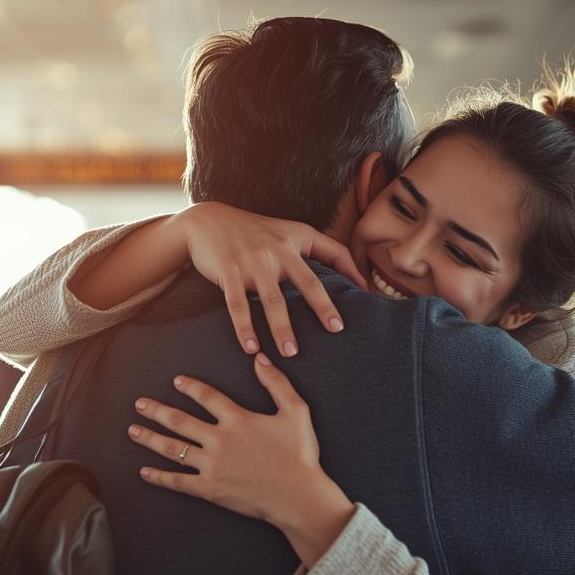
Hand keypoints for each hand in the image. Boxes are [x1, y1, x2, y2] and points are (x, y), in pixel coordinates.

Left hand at [127, 353, 355, 565]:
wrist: (298, 496)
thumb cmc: (300, 454)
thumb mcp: (296, 411)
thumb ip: (277, 383)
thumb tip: (260, 359)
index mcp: (237, 419)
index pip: (206, 396)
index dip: (190, 387)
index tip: (176, 381)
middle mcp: (219, 440)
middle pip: (179, 421)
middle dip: (156, 410)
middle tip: (139, 404)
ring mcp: (211, 465)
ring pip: (172, 448)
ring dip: (150, 438)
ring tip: (133, 430)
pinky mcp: (210, 489)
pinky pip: (178, 482)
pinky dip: (159, 477)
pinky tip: (144, 471)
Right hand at [171, 202, 368, 357]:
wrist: (207, 221)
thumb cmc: (254, 232)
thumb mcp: (286, 232)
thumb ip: (314, 249)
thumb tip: (350, 277)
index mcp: (295, 238)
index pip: (333, 252)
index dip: (352, 272)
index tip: (368, 296)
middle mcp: (276, 248)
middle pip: (306, 281)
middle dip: (322, 307)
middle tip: (336, 329)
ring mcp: (252, 261)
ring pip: (272, 300)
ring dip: (281, 328)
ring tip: (290, 352)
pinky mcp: (228, 271)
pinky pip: (239, 305)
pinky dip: (244, 328)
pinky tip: (251, 348)